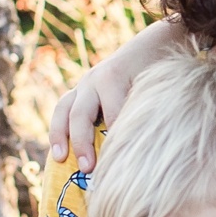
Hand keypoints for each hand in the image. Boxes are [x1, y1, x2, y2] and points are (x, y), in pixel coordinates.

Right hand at [48, 20, 183, 167]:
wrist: (149, 47)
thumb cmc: (155, 70)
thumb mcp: (156, 86)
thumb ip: (147, 109)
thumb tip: (147, 145)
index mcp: (112, 78)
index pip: (110, 115)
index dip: (113, 140)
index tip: (117, 165)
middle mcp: (92, 80)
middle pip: (81, 114)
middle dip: (82, 142)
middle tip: (88, 169)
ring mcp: (83, 85)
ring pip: (63, 110)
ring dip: (59, 136)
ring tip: (60, 158)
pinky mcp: (79, 92)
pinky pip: (62, 111)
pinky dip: (59, 131)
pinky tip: (60, 152)